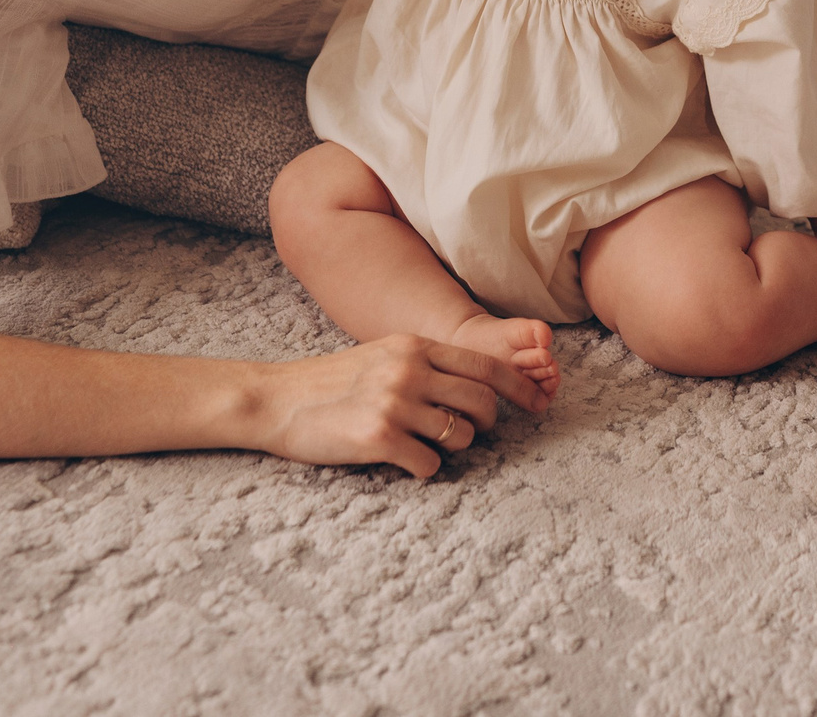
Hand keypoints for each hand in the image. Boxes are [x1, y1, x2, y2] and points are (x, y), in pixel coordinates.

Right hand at [253, 333, 549, 479]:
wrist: (277, 400)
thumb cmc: (331, 382)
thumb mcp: (383, 355)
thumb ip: (427, 364)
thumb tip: (478, 389)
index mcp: (414, 346)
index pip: (486, 366)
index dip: (519, 387)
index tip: (539, 402)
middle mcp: (410, 370)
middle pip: (482, 403)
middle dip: (486, 424)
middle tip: (470, 434)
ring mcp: (394, 403)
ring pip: (460, 436)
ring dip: (452, 448)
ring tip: (424, 444)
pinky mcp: (378, 438)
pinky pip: (428, 464)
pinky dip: (423, 469)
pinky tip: (402, 460)